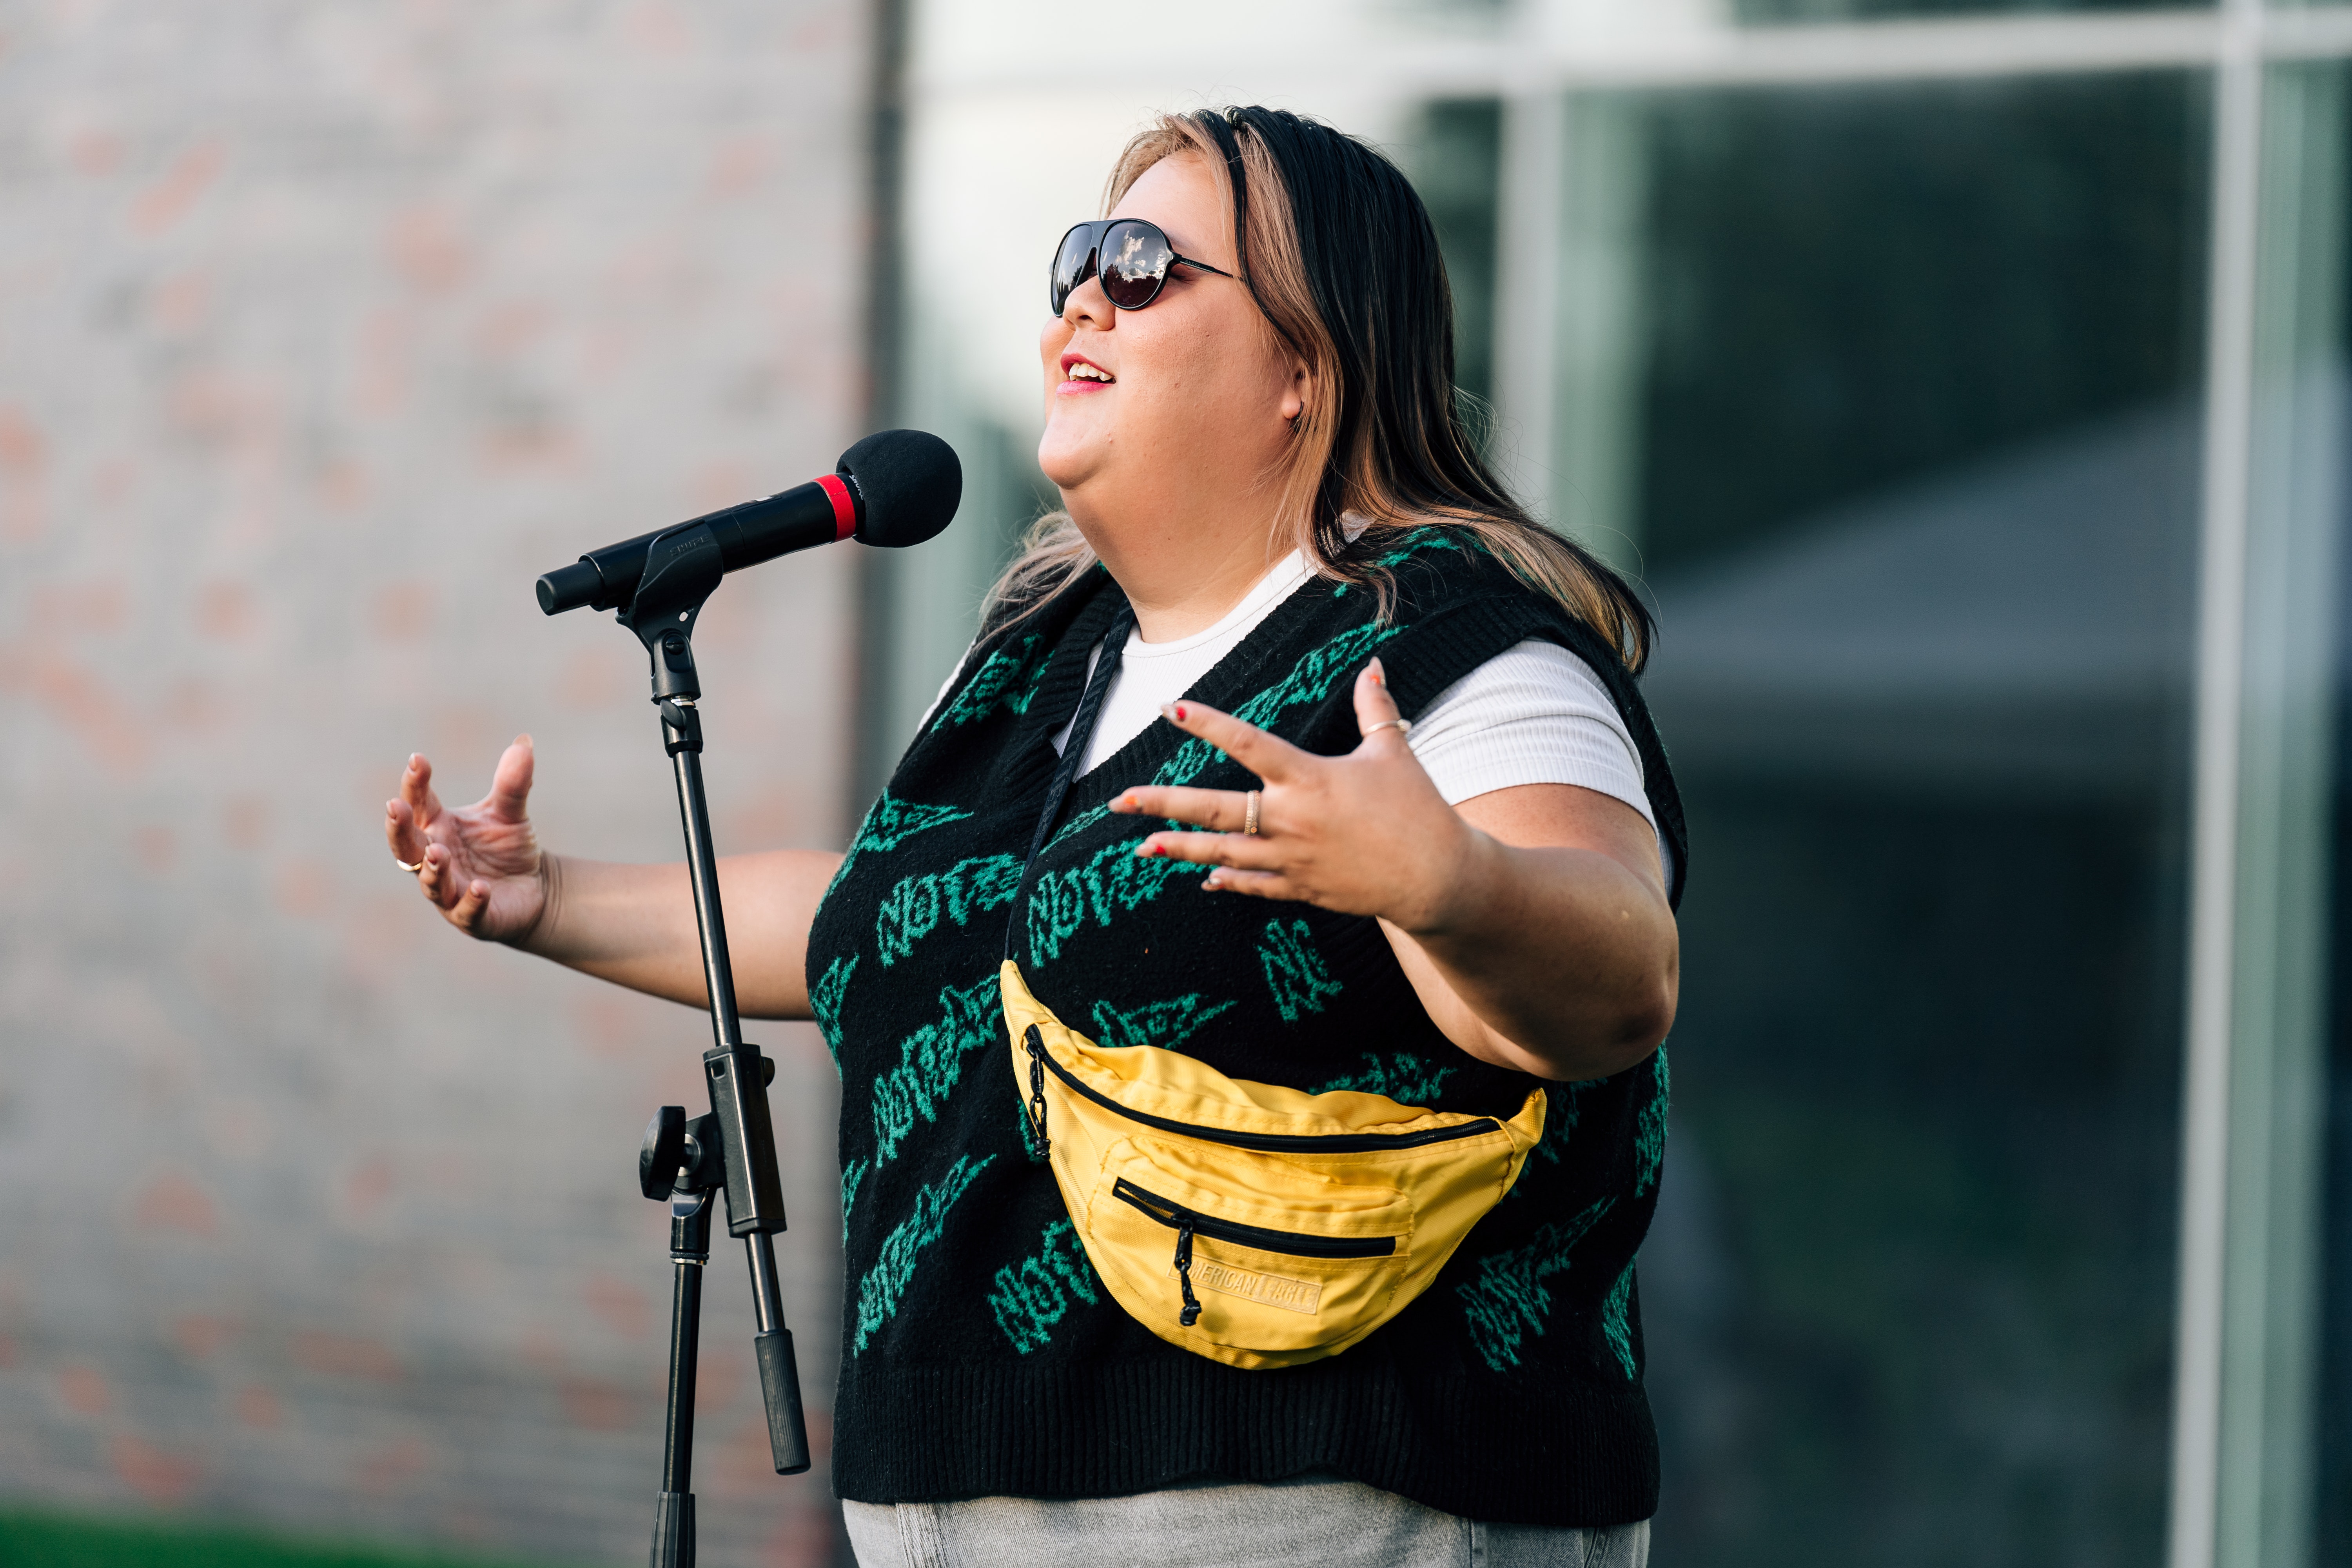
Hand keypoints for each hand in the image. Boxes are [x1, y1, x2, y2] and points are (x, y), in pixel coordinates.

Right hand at [384, 735, 550, 942]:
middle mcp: (435, 858)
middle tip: (395, 807)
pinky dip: (471, 900)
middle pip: (407, 845)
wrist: (534, 889)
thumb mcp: (510, 813)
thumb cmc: (507, 848)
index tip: (418, 760)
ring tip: (439, 852)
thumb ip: (513, 783)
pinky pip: (467, 911)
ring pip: (431, 882)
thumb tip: (525, 742)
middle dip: (398, 828)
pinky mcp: (472, 917)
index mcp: (438, 827)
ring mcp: (450, 891)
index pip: (419, 803)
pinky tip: (480, 888)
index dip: (414, 783)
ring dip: (433, 868)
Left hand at [1109, 657, 1479, 934]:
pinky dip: (1226, 879)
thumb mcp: (1394, 753)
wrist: (1439, 879)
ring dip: (1179, 850)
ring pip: (1221, 853)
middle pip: (1213, 809)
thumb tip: (1373, 665)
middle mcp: (1291, 820)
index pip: (1248, 743)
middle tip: (1121, 802)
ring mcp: (1291, 859)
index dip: (1207, 724)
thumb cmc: (1419, 810)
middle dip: (1163, 804)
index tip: (1170, 708)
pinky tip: (1202, 876)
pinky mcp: (1301, 888)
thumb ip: (1374, 708)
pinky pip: (1252, 884)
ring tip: (1142, 848)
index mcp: (1310, 779)